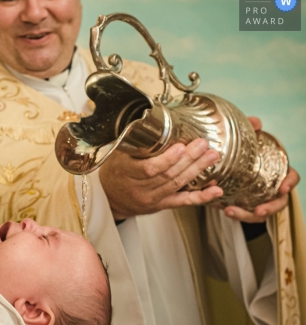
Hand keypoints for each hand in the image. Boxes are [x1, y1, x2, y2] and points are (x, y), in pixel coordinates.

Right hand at [99, 138, 221, 218]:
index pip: (148, 169)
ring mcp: (151, 198)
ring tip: (211, 157)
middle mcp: (139, 188)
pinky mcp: (161, 205)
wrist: (109, 198)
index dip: (166, 159)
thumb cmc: (116, 171)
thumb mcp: (118, 154)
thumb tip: (153, 119)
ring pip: (177, 185)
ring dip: (196, 170)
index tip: (180, 146)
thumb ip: (134, 142)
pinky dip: (200, 196)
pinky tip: (215, 190)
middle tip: (203, 145)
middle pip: (167, 175)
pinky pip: (182, 202)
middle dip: (188, 159)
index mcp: (126, 172)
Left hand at [220, 117, 299, 222]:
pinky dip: (233, 213)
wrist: (229, 166)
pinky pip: (242, 214)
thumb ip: (253, 132)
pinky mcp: (245, 206)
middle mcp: (272, 188)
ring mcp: (260, 199)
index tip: (283, 188)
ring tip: (230, 212)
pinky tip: (221, 209)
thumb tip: (255, 122)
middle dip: (270, 208)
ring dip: (246, 215)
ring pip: (259, 213)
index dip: (290, 183)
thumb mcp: (249, 143)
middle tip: (258, 210)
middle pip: (279, 202)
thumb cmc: (247, 154)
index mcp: (278, 172)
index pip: (291, 178)